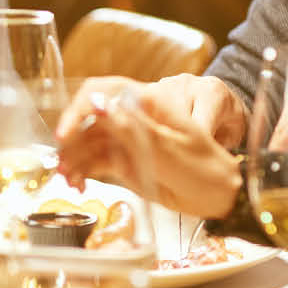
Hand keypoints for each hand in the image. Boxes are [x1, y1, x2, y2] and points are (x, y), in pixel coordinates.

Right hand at [57, 72, 245, 217]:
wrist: (224, 196)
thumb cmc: (209, 168)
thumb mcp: (173, 150)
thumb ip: (134, 129)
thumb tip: (100, 107)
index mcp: (148, 104)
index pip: (103, 91)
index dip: (79, 109)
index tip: (65, 135)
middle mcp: (133, 117)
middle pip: (90, 119)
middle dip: (71, 142)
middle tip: (62, 168)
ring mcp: (128, 140)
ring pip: (89, 143)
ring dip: (75, 160)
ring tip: (71, 182)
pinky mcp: (126, 161)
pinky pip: (97, 162)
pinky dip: (85, 172)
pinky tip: (80, 184)